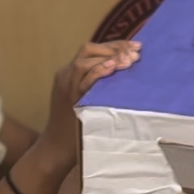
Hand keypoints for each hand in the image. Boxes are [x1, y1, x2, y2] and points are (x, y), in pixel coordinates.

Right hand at [40, 40, 140, 173]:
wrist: (57, 148)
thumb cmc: (78, 127)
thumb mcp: (88, 100)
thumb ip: (100, 86)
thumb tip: (127, 77)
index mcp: (71, 73)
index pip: (93, 50)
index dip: (115, 45)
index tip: (136, 47)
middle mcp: (67, 75)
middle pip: (88, 49)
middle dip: (114, 48)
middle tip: (136, 53)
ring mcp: (66, 85)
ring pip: (85, 60)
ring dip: (109, 56)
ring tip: (128, 60)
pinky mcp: (69, 98)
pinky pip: (83, 78)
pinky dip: (98, 70)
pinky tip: (113, 67)